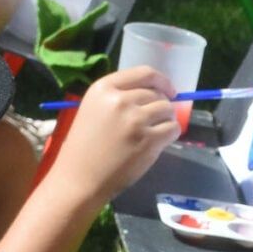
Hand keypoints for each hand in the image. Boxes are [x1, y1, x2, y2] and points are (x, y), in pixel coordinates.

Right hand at [51, 65, 177, 202]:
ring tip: (156, 131)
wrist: (79, 178)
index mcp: (103, 88)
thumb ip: (120, 97)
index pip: (144, 73)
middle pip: (158, 93)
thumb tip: (155, 93)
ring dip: (167, 119)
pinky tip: (159, 141)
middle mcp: (120, 100)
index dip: (162, 81)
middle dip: (162, 105)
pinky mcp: (148, 141)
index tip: (168, 90)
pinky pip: (173, 128)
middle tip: (156, 120)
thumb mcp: (94, 109)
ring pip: (168, 109)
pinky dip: (171, 133)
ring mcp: (135, 120)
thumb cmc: (84, 146)